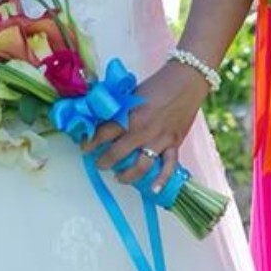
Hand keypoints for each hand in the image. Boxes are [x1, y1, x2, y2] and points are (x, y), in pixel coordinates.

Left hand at [83, 61, 208, 189]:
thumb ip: (120, 108)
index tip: (84, 147)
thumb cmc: (157, 84)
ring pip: (140, 166)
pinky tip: (153, 190)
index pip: (104, 133)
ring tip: (118, 177)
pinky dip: (161, 180)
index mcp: (129, 115)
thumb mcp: (132, 93)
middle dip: (104, 161)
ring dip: (127, 175)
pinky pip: (168, 167)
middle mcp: (142, 131)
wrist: (186, 80)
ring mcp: (159, 140)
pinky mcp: (174, 144)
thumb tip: (102, 116)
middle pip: (117, 153)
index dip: (90, 142)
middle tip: (99, 163)